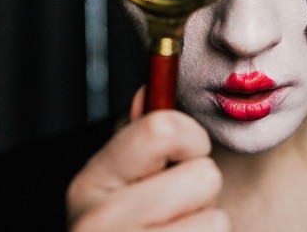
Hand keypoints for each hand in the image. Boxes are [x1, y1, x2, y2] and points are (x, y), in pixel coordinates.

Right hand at [66, 88, 230, 230]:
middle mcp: (98, 224)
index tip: (183, 154)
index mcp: (91, 183)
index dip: (190, 138)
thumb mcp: (121, 181)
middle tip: (176, 207)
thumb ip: (137, 137)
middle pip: (202, 177)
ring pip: (216, 221)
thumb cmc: (128, 227)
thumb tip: (148, 88)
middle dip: (201, 191)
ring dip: (205, 225)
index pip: (164, 128)